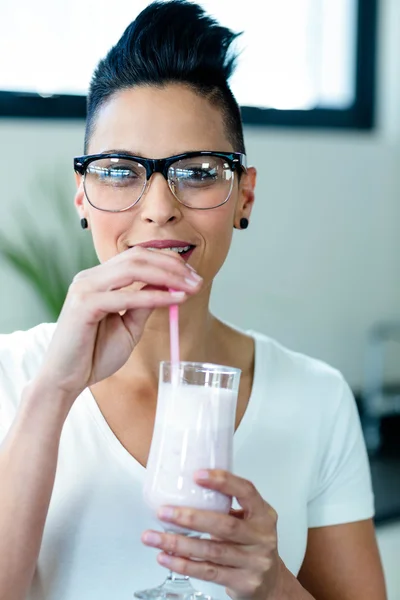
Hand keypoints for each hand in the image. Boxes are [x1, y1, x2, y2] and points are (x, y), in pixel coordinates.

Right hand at [37, 247, 201, 399]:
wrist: (66, 380)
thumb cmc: (94, 355)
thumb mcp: (128, 326)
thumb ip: (144, 305)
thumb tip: (167, 286)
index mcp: (98, 279)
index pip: (136, 256)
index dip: (168, 262)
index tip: (192, 276)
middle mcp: (90, 277)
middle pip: (137, 256)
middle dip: (172, 266)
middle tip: (197, 280)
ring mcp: (85, 288)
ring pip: (133, 268)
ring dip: (167, 276)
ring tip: (190, 287)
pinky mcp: (84, 305)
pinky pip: (127, 295)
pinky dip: (154, 296)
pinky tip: (175, 299)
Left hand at [142, 470, 280, 599]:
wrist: (270, 582)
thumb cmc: (252, 544)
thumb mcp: (249, 520)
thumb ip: (227, 506)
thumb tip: (186, 488)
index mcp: (263, 514)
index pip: (246, 492)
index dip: (223, 482)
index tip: (198, 475)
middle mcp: (261, 537)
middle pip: (224, 526)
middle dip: (190, 518)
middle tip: (164, 511)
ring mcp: (253, 562)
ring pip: (211, 552)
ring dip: (178, 544)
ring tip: (153, 537)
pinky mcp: (242, 582)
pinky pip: (208, 572)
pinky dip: (183, 564)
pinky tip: (166, 557)